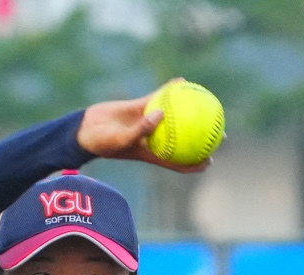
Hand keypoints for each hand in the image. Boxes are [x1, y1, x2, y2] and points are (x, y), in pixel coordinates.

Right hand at [77, 90, 210, 173]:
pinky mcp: (140, 106)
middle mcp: (153, 139)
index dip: (194, 165)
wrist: (84, 128)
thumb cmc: (101, 142)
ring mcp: (148, 121)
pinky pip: (159, 96)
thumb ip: (141, 130)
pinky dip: (170, 90)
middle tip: (219, 133)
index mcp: (151, 154)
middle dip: (202, 139)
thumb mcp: (121, 139)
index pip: (178, 164)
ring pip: (174, 117)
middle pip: (183, 141)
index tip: (210, 162)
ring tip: (207, 102)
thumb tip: (161, 114)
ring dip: (190, 112)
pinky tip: (182, 81)